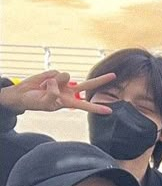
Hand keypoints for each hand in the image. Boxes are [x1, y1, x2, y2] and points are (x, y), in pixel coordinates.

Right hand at [0, 70, 114, 115]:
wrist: (23, 94)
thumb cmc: (35, 102)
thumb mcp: (45, 104)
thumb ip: (53, 95)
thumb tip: (59, 83)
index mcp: (68, 102)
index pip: (85, 105)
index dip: (97, 108)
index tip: (110, 111)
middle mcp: (69, 91)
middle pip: (88, 85)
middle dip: (101, 80)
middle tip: (114, 75)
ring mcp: (63, 82)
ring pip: (65, 77)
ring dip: (53, 82)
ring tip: (43, 87)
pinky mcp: (56, 74)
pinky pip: (55, 73)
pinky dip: (47, 78)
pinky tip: (42, 82)